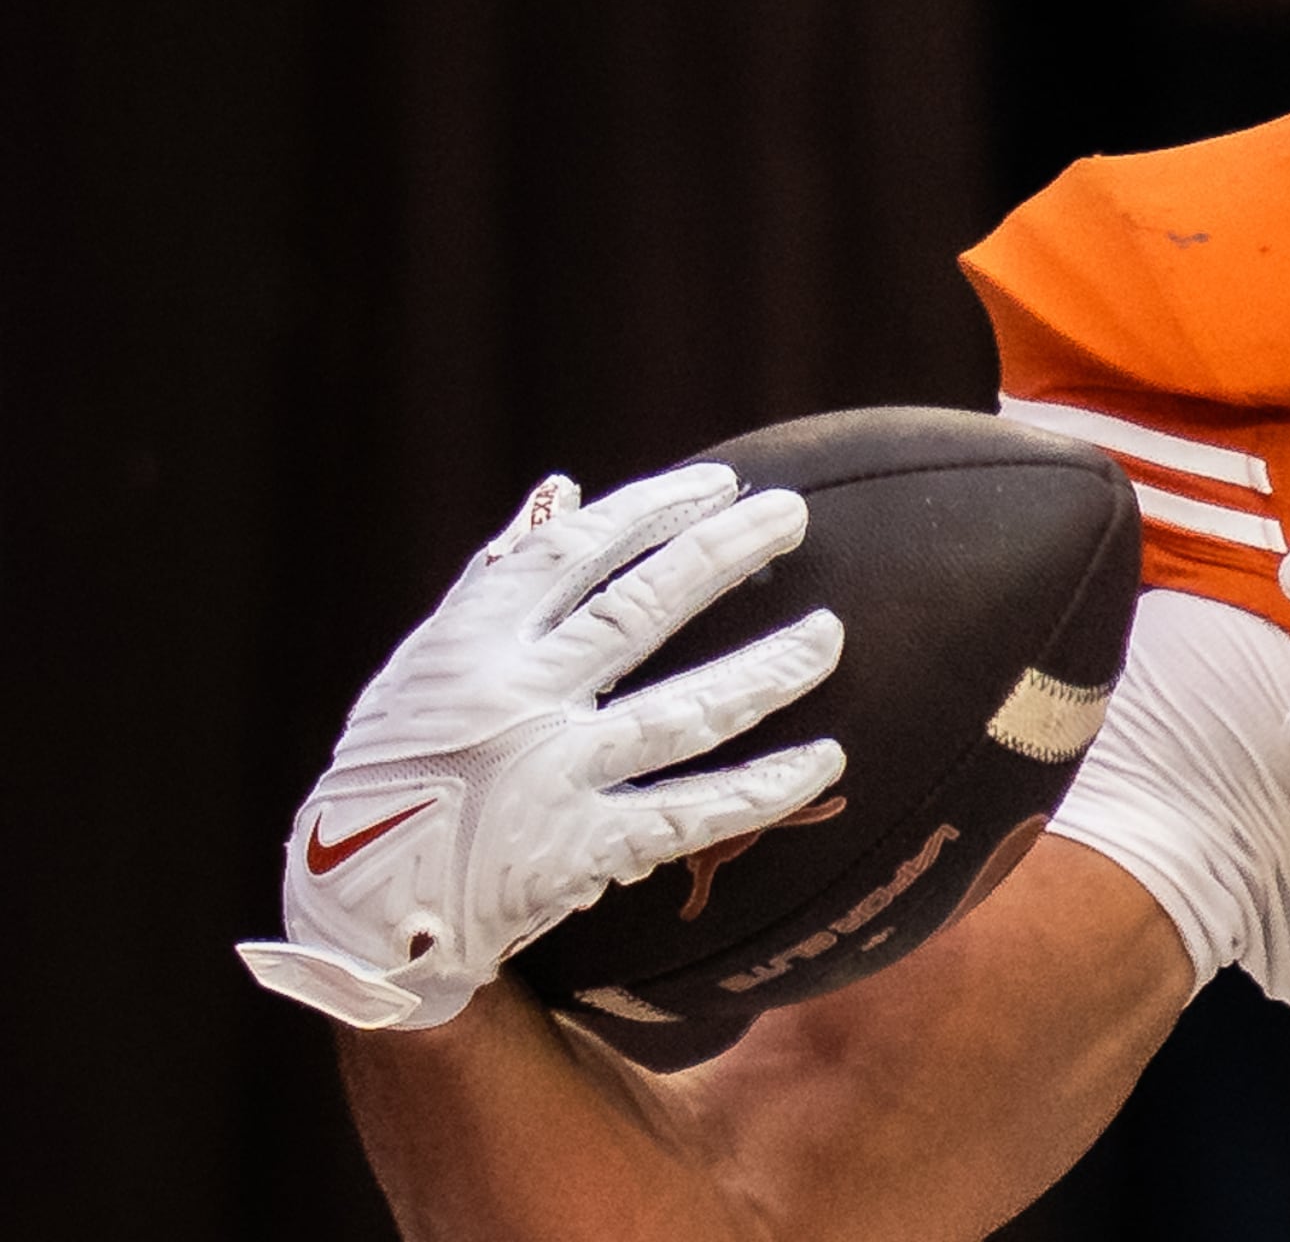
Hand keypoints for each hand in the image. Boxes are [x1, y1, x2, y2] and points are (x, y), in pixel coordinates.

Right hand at [236, 467, 846, 1030]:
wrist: (354, 909)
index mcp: (468, 646)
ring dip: (766, 671)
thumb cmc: (400, 764)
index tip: (722, 483)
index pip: (572, 555)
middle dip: (722, 554)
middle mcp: (512, 703)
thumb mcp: (424, 664)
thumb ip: (495, 579)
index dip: (651, 510)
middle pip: (638, 613)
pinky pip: (690, 814)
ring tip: (830, 635)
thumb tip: (563, 490)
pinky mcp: (577, 853)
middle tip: (793, 515)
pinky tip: (826, 760)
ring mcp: (548, 778)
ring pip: (683, 713)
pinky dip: (763, 789)